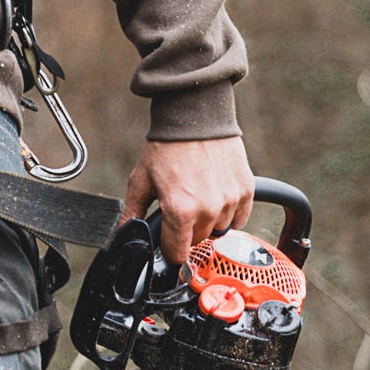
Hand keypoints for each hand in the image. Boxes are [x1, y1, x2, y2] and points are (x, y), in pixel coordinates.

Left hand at [120, 134, 253, 265]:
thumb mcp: (141, 180)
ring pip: (219, 231)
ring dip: (209, 220)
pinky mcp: (245, 191)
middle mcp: (208, 210)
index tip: (168, 238)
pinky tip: (216, 194)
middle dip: (187, 230)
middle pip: (198, 242)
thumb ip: (132, 212)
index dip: (169, 247)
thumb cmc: (167, 146)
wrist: (195, 116)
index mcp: (179, 211)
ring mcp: (229, 201)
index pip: (177, 253)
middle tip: (181, 205)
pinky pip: (239, 219)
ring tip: (199, 194)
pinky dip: (229, 212)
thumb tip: (124, 233)